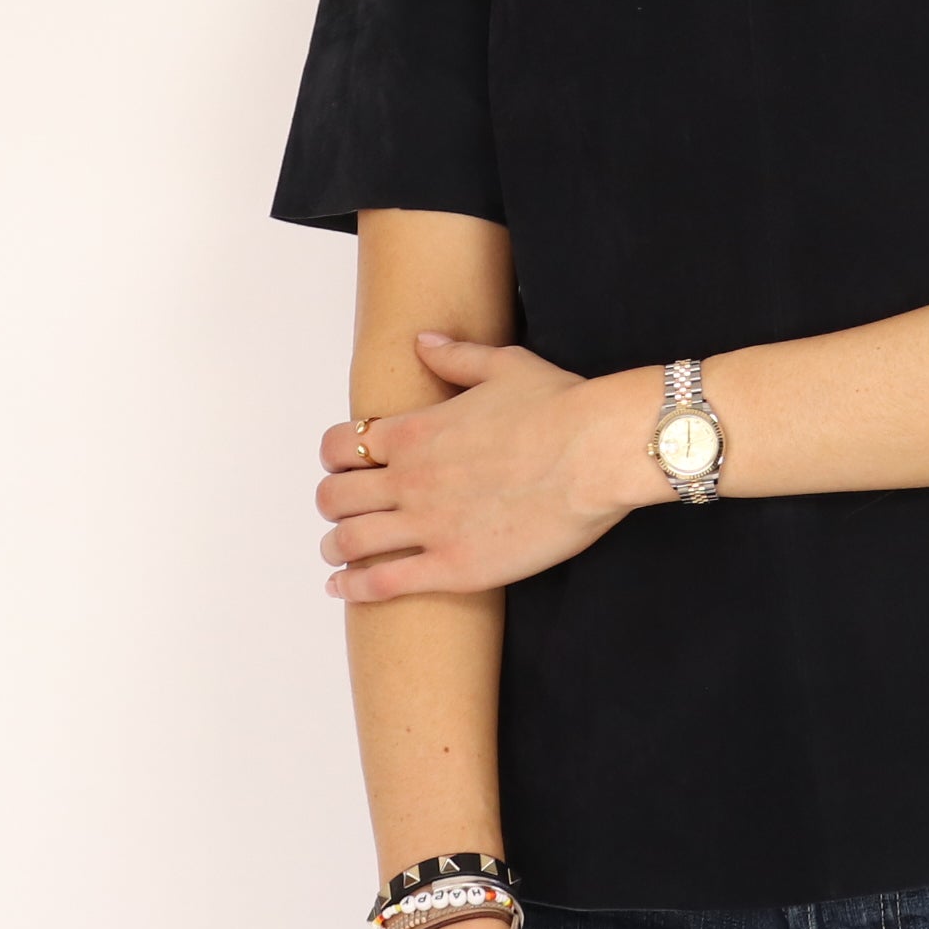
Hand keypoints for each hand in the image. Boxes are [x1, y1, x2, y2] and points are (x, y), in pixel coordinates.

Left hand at [316, 334, 666, 600]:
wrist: (597, 452)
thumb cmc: (559, 406)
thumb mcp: (503, 365)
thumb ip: (455, 357)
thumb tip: (424, 341)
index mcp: (415, 430)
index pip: (341, 445)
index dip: (334, 457)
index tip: (344, 466)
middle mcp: (409, 478)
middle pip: (335, 497)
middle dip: (331, 504)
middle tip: (340, 511)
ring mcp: (427, 526)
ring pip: (348, 542)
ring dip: (334, 546)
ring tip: (336, 552)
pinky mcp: (453, 567)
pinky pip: (381, 582)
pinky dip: (351, 587)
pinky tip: (342, 587)